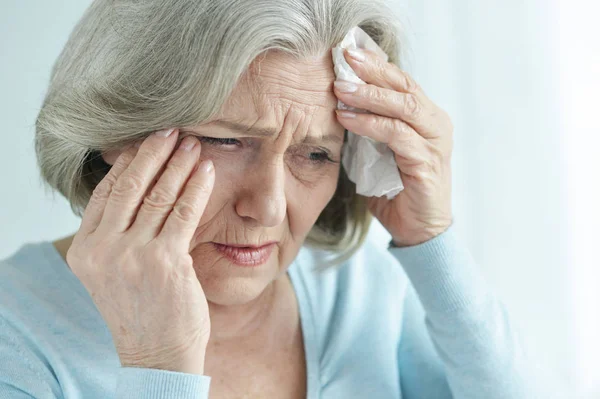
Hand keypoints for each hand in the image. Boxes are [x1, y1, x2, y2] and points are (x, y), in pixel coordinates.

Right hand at [66, 128, 214, 374]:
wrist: (158, 353)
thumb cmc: (142, 309)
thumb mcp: (114, 270)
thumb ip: (117, 233)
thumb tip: (135, 186)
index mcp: (85, 250)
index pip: (106, 193)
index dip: (128, 163)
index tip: (146, 143)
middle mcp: (103, 250)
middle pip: (130, 187)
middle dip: (154, 153)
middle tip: (172, 130)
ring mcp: (132, 255)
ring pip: (159, 195)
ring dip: (179, 165)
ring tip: (194, 145)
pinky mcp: (165, 261)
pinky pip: (183, 212)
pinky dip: (196, 188)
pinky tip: (206, 172)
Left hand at [333, 48, 453, 246]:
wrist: (418, 229)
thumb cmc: (397, 189)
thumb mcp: (380, 151)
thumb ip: (369, 128)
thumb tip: (338, 103)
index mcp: (425, 118)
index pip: (401, 82)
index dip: (375, 66)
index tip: (347, 53)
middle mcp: (435, 124)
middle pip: (404, 86)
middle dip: (372, 71)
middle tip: (343, 59)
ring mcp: (434, 143)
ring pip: (402, 107)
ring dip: (368, 96)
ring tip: (340, 88)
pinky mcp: (427, 164)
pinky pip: (396, 136)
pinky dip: (370, 125)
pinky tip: (347, 119)